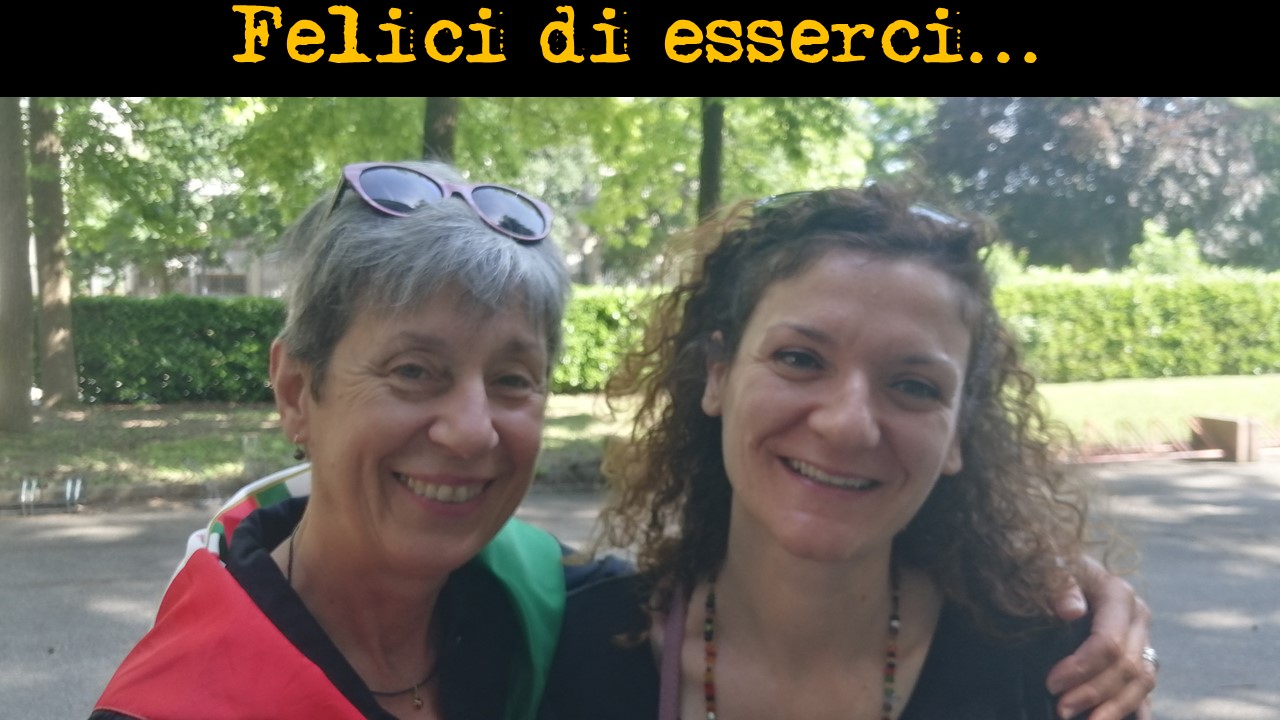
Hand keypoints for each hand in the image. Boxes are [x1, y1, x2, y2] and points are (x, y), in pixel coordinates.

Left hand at [1046, 556, 1155, 719]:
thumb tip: (1071, 610)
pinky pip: (1144, 686)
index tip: (1051, 684)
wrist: (1058, 563)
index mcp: (1118, 595)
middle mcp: (1137, 617)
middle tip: (1062, 710)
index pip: (1109, 642)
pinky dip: (1135, 707)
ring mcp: (1141, 637)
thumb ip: (1059, 584)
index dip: (1082, 668)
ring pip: (1142, 681)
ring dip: (1116, 707)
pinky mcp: (1139, 652)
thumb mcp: (1048, 566)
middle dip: (1095, 693)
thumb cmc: (1050, 565)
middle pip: (1127, 667)